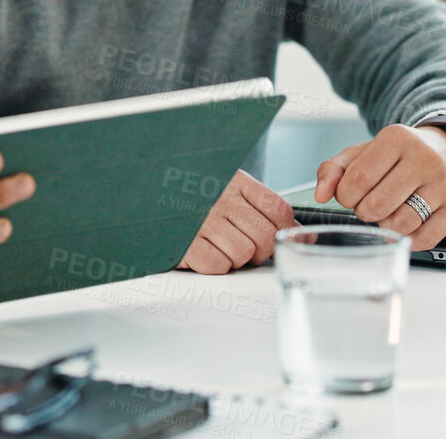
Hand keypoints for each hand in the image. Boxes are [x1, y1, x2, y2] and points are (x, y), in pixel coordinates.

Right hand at [178, 170, 298, 273]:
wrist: (142, 190)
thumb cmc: (190, 192)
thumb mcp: (226, 185)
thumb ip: (260, 204)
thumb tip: (302, 230)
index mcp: (234, 180)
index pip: (278, 208)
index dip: (285, 228)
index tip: (278, 236)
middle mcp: (219, 198)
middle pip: (265, 236)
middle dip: (261, 250)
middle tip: (245, 246)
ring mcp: (202, 220)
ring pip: (244, 254)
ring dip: (236, 259)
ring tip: (220, 247)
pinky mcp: (185, 243)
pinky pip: (218, 265)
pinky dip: (215, 265)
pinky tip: (204, 252)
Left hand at [314, 124, 445, 250]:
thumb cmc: (401, 155)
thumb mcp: (365, 152)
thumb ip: (334, 169)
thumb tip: (320, 195)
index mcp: (397, 138)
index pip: (358, 179)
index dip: (346, 196)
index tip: (350, 195)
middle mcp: (425, 157)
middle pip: (378, 204)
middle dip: (364, 211)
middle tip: (369, 205)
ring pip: (402, 223)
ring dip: (386, 225)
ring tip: (387, 213)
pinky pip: (425, 238)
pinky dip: (407, 239)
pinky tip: (405, 226)